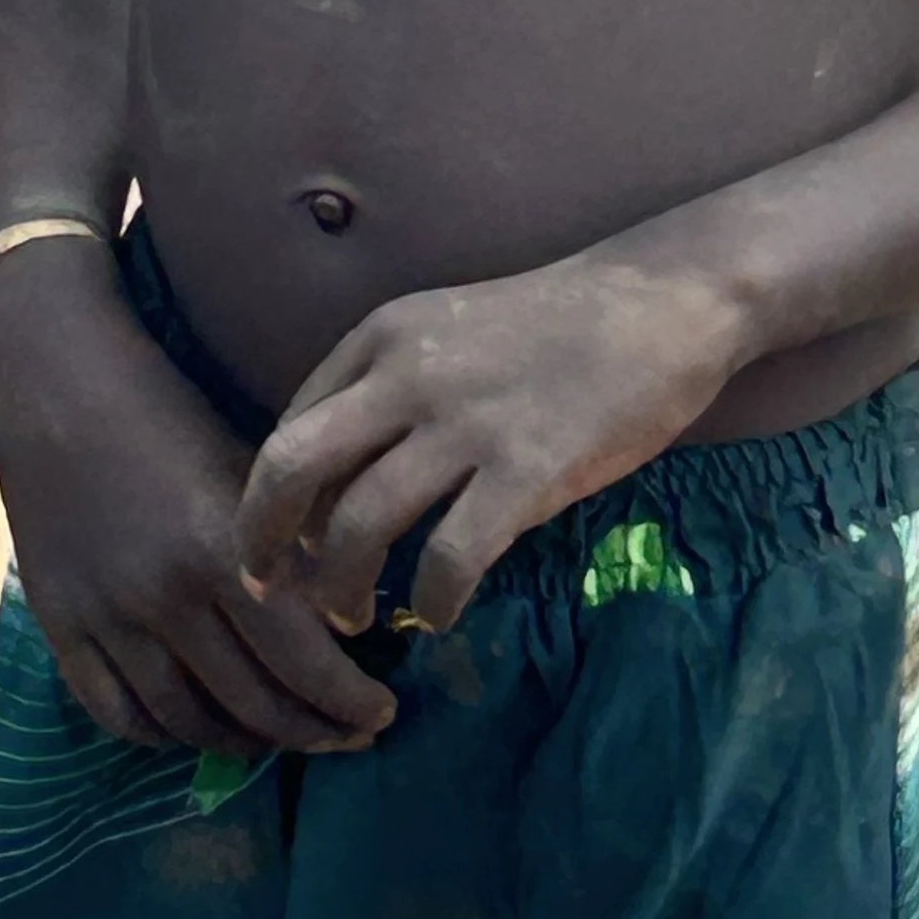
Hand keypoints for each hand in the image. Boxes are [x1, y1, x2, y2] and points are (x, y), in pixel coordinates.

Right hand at [0, 265, 397, 760]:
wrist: (56, 383)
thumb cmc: (165, 410)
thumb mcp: (244, 468)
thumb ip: (289, 546)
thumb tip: (343, 623)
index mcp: (221, 548)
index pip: (303, 663)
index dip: (350, 703)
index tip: (381, 714)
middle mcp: (165, 597)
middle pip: (253, 704)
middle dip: (314, 731)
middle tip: (347, 736)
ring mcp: (107, 619)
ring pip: (189, 723)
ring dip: (245, 743)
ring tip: (280, 737)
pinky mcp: (60, 626)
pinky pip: (118, 714)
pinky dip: (164, 736)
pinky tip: (196, 726)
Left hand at [236, 249, 748, 634]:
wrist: (653, 303)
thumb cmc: (552, 324)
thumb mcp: (445, 332)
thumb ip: (388, 389)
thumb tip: (338, 483)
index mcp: (380, 337)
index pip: (289, 427)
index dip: (268, 499)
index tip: (277, 546)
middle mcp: (405, 375)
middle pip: (294, 467)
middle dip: (264, 540)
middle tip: (269, 592)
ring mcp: (464, 423)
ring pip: (360, 523)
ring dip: (343, 586)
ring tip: (355, 615)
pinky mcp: (525, 470)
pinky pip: (449, 557)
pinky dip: (430, 600)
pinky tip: (436, 613)